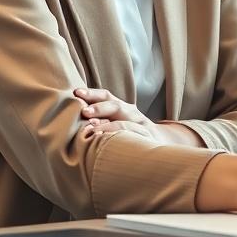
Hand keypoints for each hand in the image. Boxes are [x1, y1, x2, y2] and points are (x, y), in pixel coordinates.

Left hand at [74, 87, 201, 145]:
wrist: (161, 144)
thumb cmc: (131, 135)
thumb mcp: (117, 122)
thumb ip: (101, 120)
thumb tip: (75, 119)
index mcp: (122, 108)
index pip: (106, 96)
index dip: (92, 93)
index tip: (76, 93)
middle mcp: (132, 114)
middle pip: (116, 106)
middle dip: (100, 107)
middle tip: (84, 111)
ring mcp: (141, 126)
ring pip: (125, 122)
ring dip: (109, 125)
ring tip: (93, 128)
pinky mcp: (147, 139)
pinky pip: (134, 137)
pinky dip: (121, 139)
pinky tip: (109, 143)